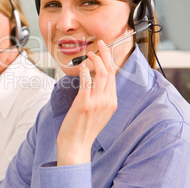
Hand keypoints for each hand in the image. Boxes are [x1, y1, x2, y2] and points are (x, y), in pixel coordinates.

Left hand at [57, 40, 117, 165]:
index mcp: (112, 103)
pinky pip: (86, 81)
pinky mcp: (85, 103)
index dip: (110, 60)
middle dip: (106, 53)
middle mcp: (108, 101)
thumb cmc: (83, 129)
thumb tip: (91, 80)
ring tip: (89, 53)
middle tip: (100, 43)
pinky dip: (84, 70)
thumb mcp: (98, 113)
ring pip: (102, 73)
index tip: (104, 50)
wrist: (76, 146)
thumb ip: (99, 97)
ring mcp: (97, 102)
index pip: (114, 76)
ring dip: (95, 59)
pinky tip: (80, 65)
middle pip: (110, 71)